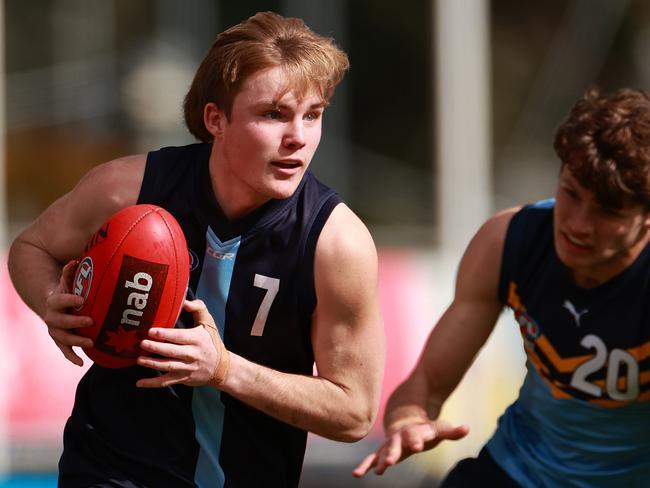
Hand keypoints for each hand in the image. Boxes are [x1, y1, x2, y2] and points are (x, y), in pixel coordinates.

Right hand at [43, 260, 93, 365]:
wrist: (53, 304)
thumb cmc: (66, 291)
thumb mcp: (67, 282)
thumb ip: (70, 273)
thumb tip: (76, 260)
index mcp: (54, 301)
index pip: (60, 300)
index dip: (69, 299)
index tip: (81, 299)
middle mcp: (52, 317)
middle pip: (60, 321)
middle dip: (75, 322)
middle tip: (91, 321)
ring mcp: (55, 330)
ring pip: (62, 338)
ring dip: (76, 341)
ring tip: (91, 343)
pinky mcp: (60, 340)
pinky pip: (64, 350)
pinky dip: (72, 356)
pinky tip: (81, 363)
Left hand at [136, 299, 225, 387]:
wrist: (221, 367)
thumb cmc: (212, 342)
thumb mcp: (208, 323)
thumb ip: (198, 308)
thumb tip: (184, 302)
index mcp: (197, 339)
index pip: (179, 336)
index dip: (165, 334)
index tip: (151, 331)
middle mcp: (191, 354)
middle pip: (171, 351)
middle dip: (156, 348)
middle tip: (142, 343)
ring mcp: (186, 368)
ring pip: (167, 366)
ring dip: (152, 363)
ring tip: (139, 359)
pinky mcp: (182, 378)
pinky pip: (166, 382)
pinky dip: (152, 383)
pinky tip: (140, 383)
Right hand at [352, 419, 468, 476]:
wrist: (403, 420)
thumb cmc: (423, 428)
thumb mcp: (437, 428)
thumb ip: (450, 431)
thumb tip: (467, 428)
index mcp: (413, 431)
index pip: (415, 436)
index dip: (416, 440)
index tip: (417, 445)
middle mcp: (398, 438)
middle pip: (396, 444)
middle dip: (393, 452)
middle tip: (391, 461)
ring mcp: (389, 445)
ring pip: (383, 452)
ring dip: (379, 461)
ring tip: (377, 471)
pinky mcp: (383, 452)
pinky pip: (372, 459)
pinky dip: (365, 466)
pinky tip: (357, 474)